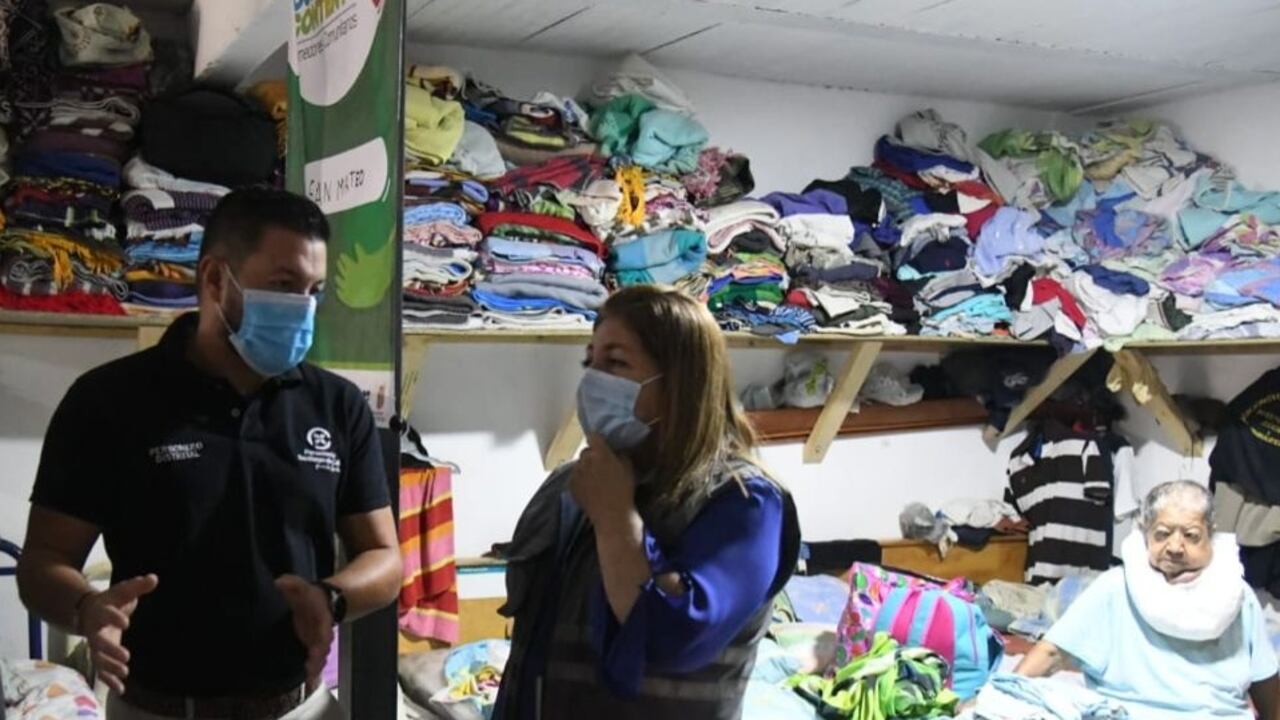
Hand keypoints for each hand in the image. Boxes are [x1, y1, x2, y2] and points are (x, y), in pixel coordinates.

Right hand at [78, 574, 158, 693]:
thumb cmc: (112, 601)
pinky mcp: (99, 656)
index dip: (114, 618)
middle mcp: (95, 631)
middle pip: (98, 642)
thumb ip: (137, 586)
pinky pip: (101, 671)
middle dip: (110, 650)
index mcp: (101, 612)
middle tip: (126, 656)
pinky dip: (109, 680)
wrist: (88, 611)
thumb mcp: (123, 591)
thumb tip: (154, 578)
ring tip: (125, 672)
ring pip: (98, 659)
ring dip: (110, 667)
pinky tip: (120, 689)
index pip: (106, 614)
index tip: (126, 622)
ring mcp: (95, 646)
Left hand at [274, 575, 333, 686]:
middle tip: (312, 666)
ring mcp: (317, 640)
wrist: (319, 602)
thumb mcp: (300, 586)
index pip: (324, 626)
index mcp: (321, 616)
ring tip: (310, 676)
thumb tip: (280, 582)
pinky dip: (312, 668)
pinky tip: (308, 678)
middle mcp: (322, 631)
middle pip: (323, 645)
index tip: (323, 643)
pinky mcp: (310, 646)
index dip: (324, 635)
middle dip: (319, 655)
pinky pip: (313, 659)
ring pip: (319, 655)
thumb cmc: (309, 595)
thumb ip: (292, 584)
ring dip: (316, 665)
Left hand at [569, 433, 636, 528]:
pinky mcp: (570, 485)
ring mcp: (576, 473)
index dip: (597, 439)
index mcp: (600, 453)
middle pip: (586, 452)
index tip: (601, 444)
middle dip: (592, 456)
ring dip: (585, 468)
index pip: (593, 436)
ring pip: (579, 465)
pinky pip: (574, 477)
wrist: (612, 514)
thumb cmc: (623, 490)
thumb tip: (615, 450)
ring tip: (594, 480)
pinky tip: (589, 489)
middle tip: (601, 466)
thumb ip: (620, 454)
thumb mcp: (628, 468)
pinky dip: (580, 480)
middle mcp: (585, 460)